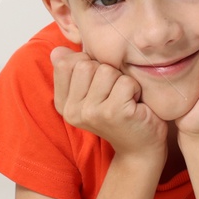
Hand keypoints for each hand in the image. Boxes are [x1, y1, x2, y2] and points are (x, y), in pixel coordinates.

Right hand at [50, 47, 168, 160]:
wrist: (139, 148)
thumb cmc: (117, 113)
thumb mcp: (90, 91)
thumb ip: (73, 70)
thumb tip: (58, 50)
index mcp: (63, 104)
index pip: (65, 63)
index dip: (88, 64)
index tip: (98, 85)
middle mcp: (72, 111)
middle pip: (86, 64)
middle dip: (106, 72)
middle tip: (114, 94)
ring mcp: (91, 113)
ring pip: (106, 71)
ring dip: (121, 80)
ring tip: (124, 99)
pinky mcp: (113, 113)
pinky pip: (125, 82)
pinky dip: (135, 89)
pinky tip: (134, 105)